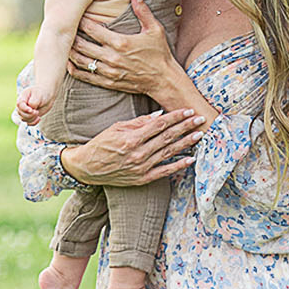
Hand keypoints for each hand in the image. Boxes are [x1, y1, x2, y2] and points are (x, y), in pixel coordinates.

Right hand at [16, 88, 50, 123]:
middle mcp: (22, 106)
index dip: (24, 109)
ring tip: (38, 113)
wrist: (47, 95)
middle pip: (21, 114)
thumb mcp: (38, 95)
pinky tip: (39, 118)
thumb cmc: (42, 92)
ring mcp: (25, 112)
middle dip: (30, 115)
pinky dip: (34, 122)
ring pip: (24, 119)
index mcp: (22, 98)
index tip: (32, 110)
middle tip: (36, 111)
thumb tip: (31, 110)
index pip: (19, 105)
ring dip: (32, 119)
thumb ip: (33, 102)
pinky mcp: (30, 116)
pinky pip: (29, 123)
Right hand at [60, 109, 206, 188]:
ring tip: (199, 134)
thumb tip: (159, 115)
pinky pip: (164, 171)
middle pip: (168, 137)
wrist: (87, 168)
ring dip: (186, 143)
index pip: (160, 124)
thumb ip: (139, 122)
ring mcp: (141, 167)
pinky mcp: (142, 178)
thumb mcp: (116, 127)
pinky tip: (190, 159)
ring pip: (169, 152)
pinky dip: (178, 165)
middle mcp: (138, 153)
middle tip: (200, 119)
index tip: (189, 110)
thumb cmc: (101, 144)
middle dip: (186, 126)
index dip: (176, 116)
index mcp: (131, 138)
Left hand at [68, 0, 173, 100]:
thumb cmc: (159, 53)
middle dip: (72, 35)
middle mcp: (111, 57)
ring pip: (80, 61)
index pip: (92, 29)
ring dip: (70, 52)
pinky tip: (68, 62)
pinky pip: (85, 76)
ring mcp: (108, 71)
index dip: (81, 21)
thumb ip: (143, 11)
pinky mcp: (108, 82)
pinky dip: (74, 69)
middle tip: (65, 27)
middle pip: (82, 45)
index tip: (76, 14)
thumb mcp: (155, 29)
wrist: (163, 80)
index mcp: (120, 42)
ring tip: (64, 42)